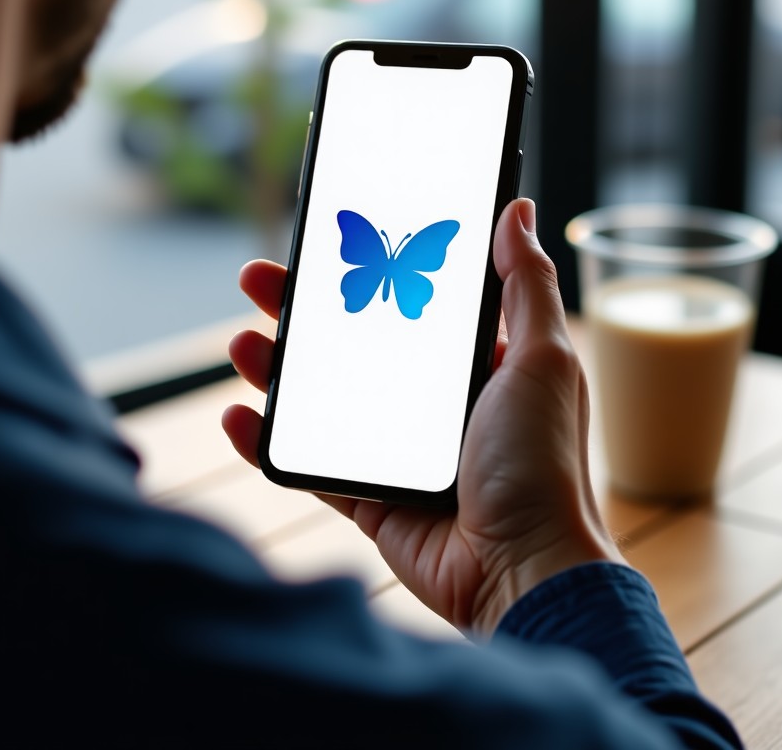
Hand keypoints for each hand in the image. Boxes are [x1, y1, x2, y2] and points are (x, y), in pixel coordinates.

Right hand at [223, 198, 623, 634]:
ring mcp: (398, 453)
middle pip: (352, 347)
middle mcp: (433, 405)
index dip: (363, 271)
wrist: (526, 572)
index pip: (405, 305)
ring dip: (275, 372)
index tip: (326, 243)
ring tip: (242, 345)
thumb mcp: (543, 359)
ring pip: (322, 402)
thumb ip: (527, 285)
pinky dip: (269, 445)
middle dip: (301, 314)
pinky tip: (238, 419)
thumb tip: (517, 209)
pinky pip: (311, 466)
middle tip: (259, 281)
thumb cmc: (543, 462)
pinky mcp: (372, 499)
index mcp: (474, 366)